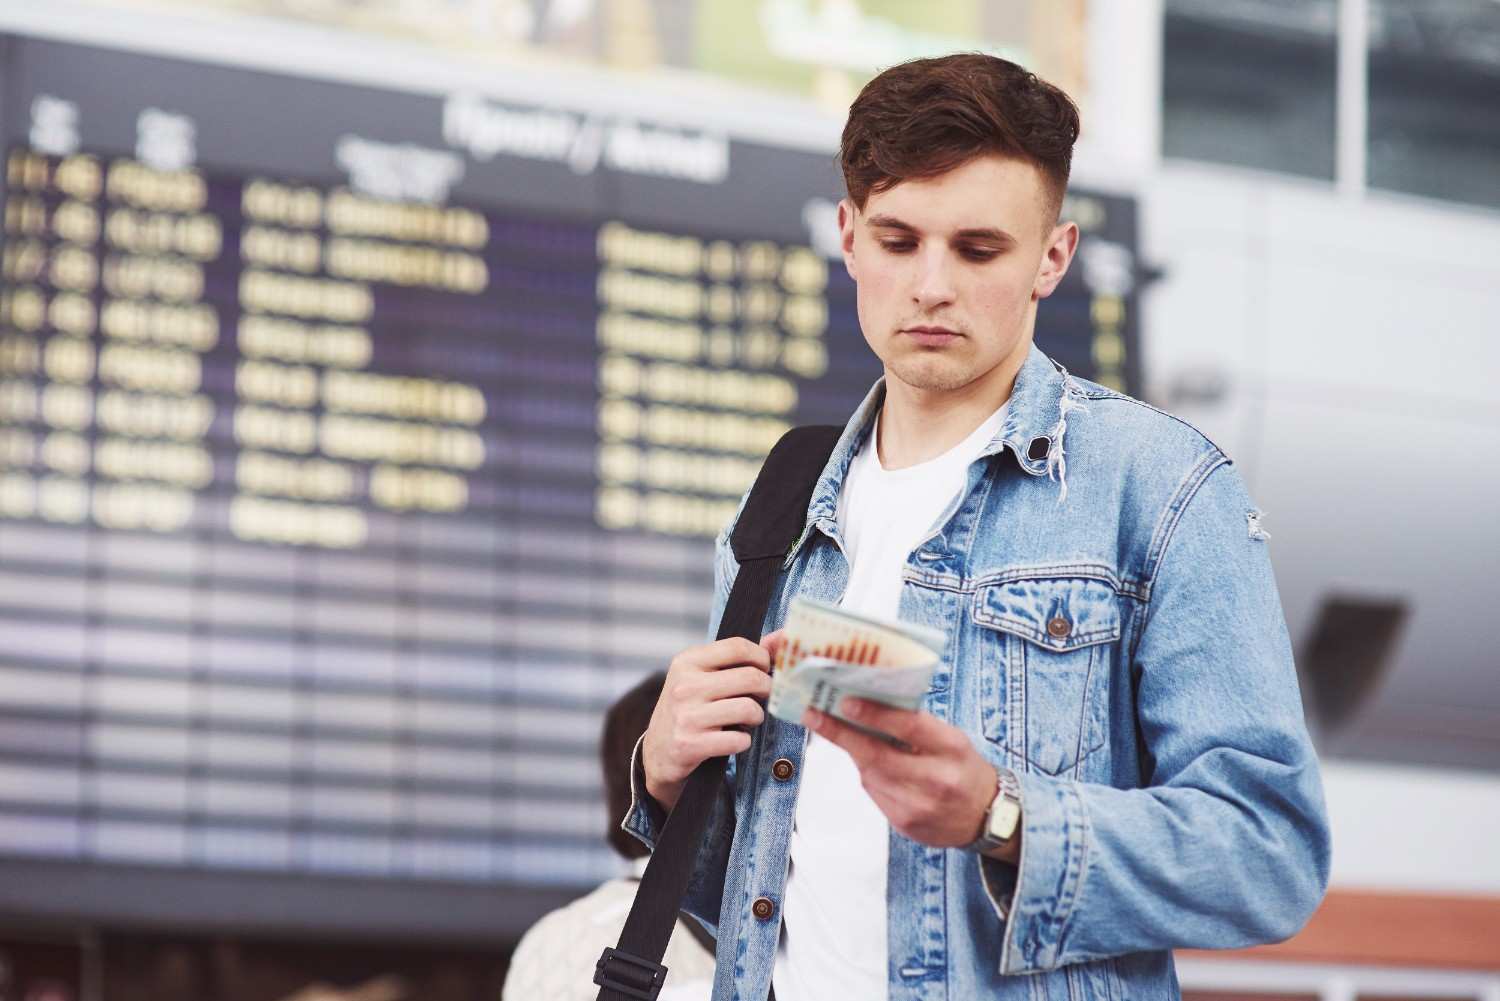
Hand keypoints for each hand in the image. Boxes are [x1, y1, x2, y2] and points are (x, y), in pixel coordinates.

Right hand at [641, 632, 779, 810]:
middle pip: (750, 677)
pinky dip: (744, 741)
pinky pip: (738, 739)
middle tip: (762, 696)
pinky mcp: (691, 745)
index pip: (738, 647)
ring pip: (748, 708)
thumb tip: (777, 642)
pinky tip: (735, 738)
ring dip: (757, 716)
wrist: (658, 751)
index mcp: (687, 662)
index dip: (761, 658)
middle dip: (766, 688)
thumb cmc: (687, 708)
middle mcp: (685, 686)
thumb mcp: (698, 676)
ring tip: (749, 718)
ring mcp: (687, 716)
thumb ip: (733, 659)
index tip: (765, 669)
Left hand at [803, 697, 1005, 854]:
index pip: (908, 727)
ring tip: (838, 732)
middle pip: (878, 755)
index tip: (845, 702)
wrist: (985, 817)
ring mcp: (919, 807)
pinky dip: (868, 775)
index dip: (874, 715)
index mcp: (952, 749)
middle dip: (841, 734)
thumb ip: (916, 725)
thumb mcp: (950, 739)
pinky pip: (874, 793)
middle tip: (814, 715)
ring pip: (870, 775)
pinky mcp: (905, 825)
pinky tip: (870, 764)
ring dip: (853, 753)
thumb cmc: (963, 768)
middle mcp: (937, 780)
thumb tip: (870, 704)